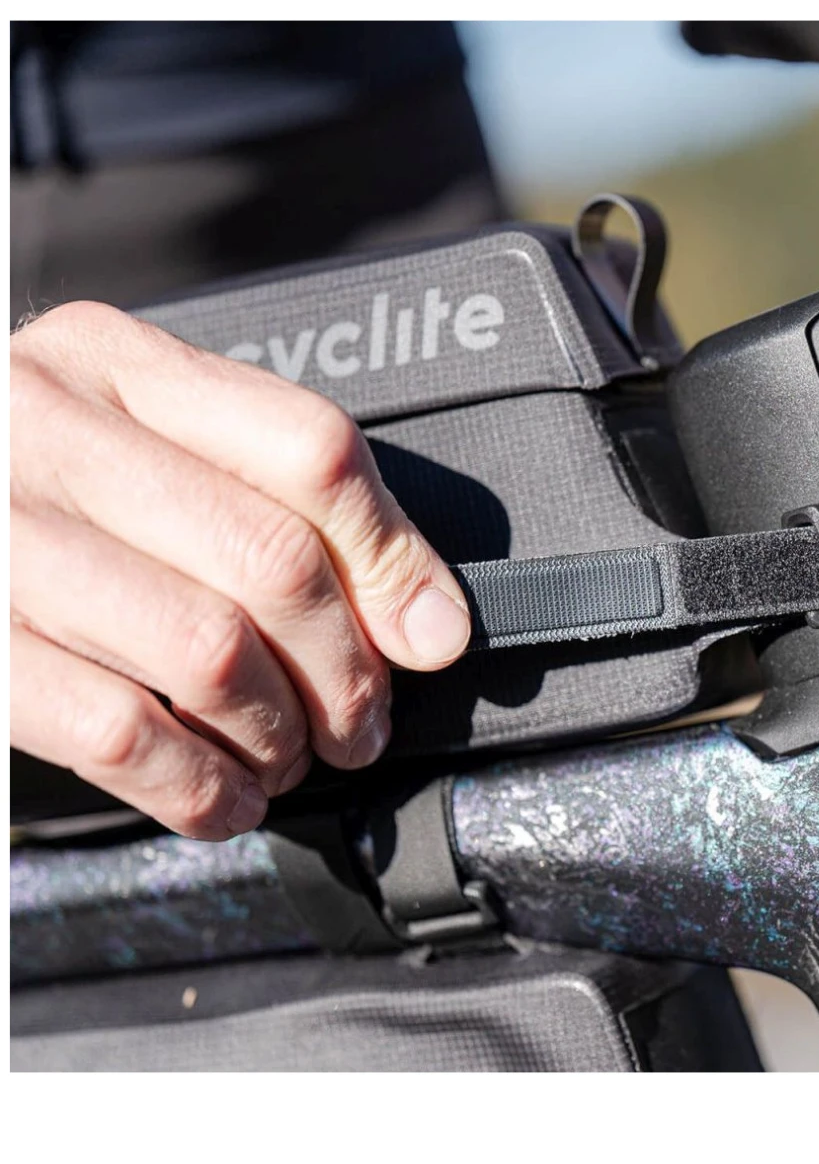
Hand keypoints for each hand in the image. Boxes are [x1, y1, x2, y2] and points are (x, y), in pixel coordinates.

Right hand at [10, 302, 471, 839]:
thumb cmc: (20, 488)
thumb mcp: (129, 443)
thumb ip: (271, 499)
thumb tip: (431, 622)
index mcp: (113, 366)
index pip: (310, 449)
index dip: (393, 558)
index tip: (429, 635)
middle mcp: (45, 431)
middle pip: (273, 560)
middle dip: (348, 671)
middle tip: (361, 723)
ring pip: (210, 650)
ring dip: (279, 734)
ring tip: (291, 759)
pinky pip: (120, 732)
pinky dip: (199, 786)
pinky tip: (223, 798)